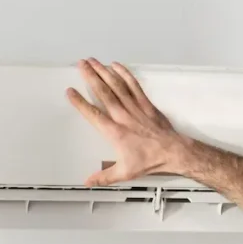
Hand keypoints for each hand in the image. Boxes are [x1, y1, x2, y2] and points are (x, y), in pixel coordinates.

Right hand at [66, 58, 185, 185]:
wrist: (172, 152)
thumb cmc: (149, 161)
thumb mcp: (124, 172)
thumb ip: (103, 177)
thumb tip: (88, 182)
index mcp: (115, 132)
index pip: (93, 114)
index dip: (80, 102)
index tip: (70, 91)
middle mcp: (123, 116)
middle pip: (103, 92)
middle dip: (90, 77)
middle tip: (80, 65)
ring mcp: (135, 108)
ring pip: (117, 85)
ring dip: (104, 71)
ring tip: (93, 61)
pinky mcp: (146, 104)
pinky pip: (133, 85)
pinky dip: (124, 73)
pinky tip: (116, 65)